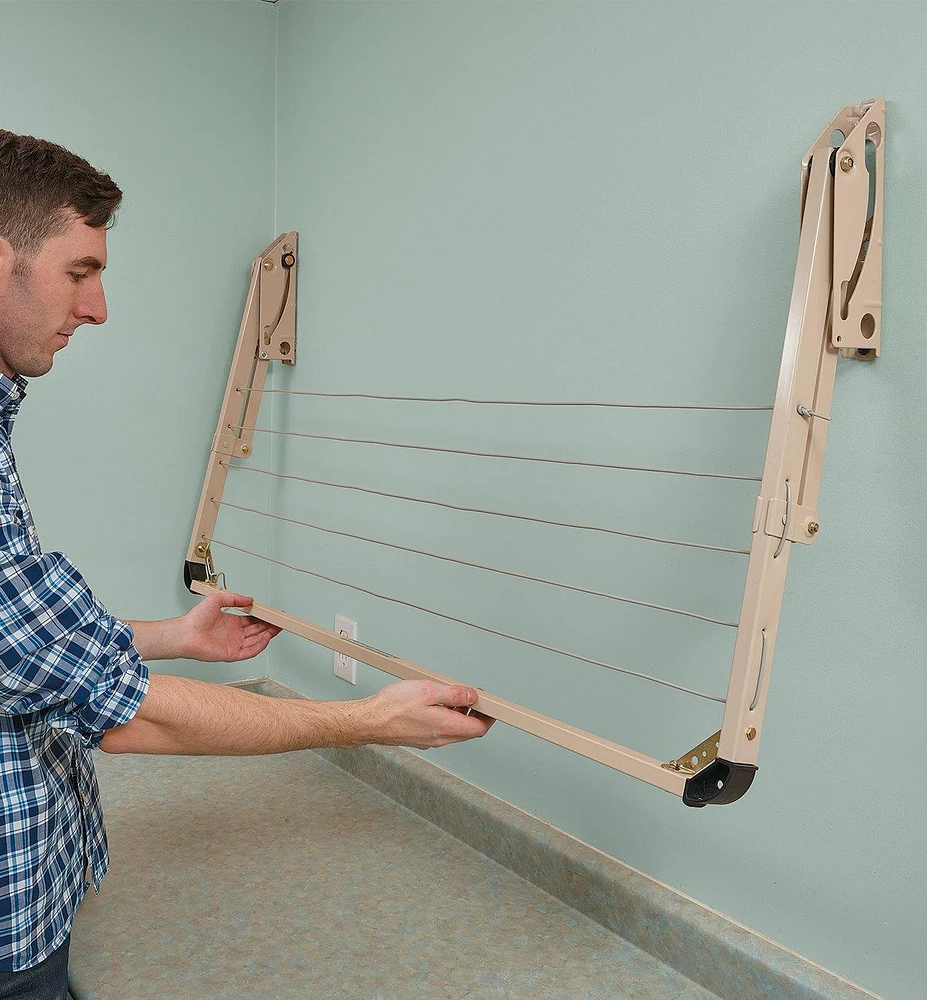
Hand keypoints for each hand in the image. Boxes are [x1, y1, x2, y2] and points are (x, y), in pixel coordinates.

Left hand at [178, 592, 281, 662]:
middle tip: (280, 621)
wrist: (184, 633)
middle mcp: (234, 634)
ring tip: (277, 628)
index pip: (253, 620)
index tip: (272, 614)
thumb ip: (234, 598)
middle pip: (257, 630)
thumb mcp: (216, 600)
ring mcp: (233, 644)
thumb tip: (249, 599)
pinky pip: (249, 651)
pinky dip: (259, 646)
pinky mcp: (231, 654)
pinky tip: (266, 638)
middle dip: (270, 626)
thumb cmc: (195, 619)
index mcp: (231, 623)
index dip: (263, 618)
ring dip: (267, 635)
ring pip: (256, 640)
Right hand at [361, 679, 493, 748]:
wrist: (368, 721)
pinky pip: (441, 730)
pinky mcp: (419, 738)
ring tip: (453, 696)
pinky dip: (445, 717)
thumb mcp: (428, 690)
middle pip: (468, 731)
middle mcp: (440, 738)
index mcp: (445, 727)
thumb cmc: (391, 707)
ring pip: (454, 730)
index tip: (492, 706)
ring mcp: (429, 740)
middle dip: (476, 714)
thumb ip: (454, 694)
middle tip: (475, 698)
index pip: (479, 728)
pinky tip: (436, 704)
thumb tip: (472, 696)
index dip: (489, 717)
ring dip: (459, 715)